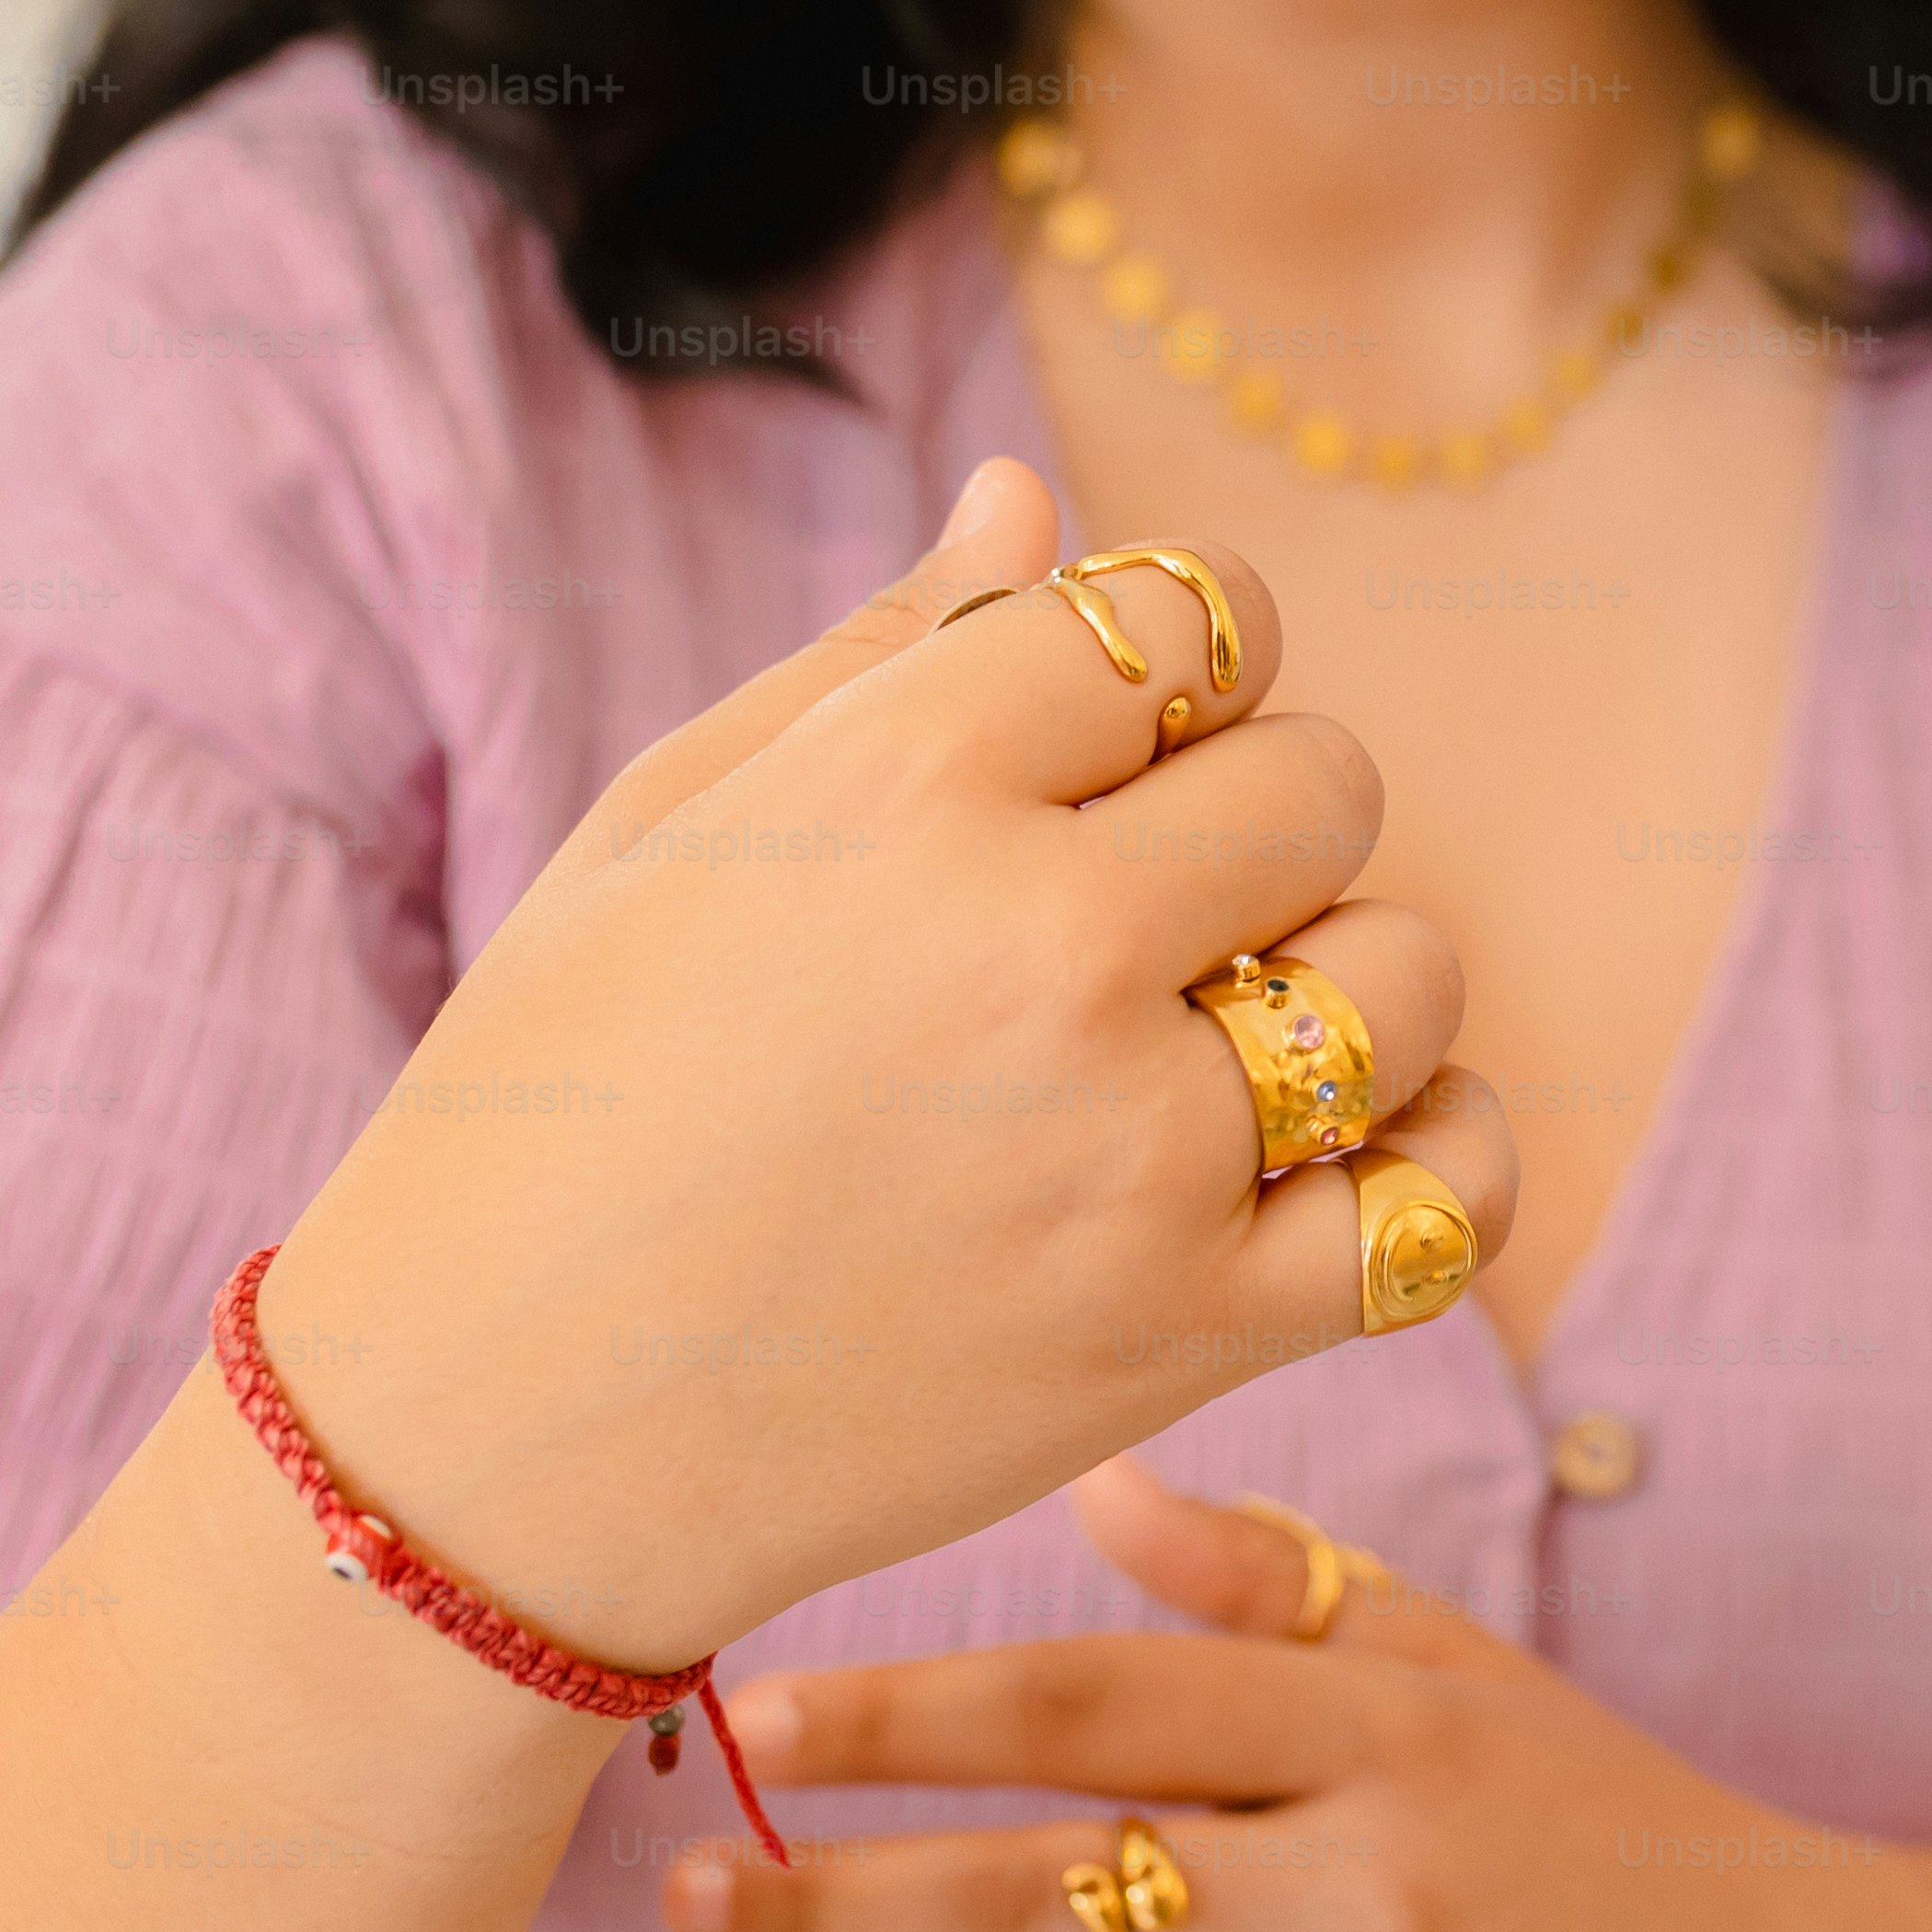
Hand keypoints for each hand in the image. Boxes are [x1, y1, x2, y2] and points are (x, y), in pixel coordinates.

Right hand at [256, 459, 1515, 1665]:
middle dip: (1262, 815)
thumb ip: (884, 653)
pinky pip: (1447, 1205)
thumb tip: (1032, 492)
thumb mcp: (668, 829)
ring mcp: (1135, 1148)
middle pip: (1326, 783)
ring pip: (1408, 978)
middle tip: (1147, 904)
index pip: (1196, 615)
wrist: (484, 1439)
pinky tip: (1355, 1147)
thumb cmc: (552, 1104)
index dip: (1177, 667)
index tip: (1115, 742)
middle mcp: (1046, 947)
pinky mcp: (1190, 1327)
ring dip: (1347, 988)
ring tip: (1213, 1038)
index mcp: (905, 783)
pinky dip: (1439, 1163)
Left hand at [665, 1461, 1931, 1931]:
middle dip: (835, 1905)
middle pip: (1049, 1906)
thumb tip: (1088, 1482)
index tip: (754, 1710)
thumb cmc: (1614, 1825)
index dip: (906, 1710)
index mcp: (1385, 1736)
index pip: (1097, 1707)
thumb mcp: (1467, 1673)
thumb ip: (1276, 1587)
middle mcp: (1380, 1901)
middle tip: (688, 1898)